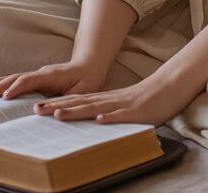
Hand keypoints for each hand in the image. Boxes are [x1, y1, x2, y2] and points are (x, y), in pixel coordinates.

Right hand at [0, 60, 108, 100]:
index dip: (16, 88)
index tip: (4, 98)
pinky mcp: (32, 78)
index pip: (28, 80)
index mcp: (50, 76)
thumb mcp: (82, 92)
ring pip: (9, 78)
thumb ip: (66, 100)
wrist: (89, 66)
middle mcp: (39, 73)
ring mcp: (34, 74)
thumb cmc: (87, 81)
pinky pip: (11, 80)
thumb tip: (44, 109)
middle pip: (13, 78)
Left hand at [32, 70, 203, 125]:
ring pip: (97, 108)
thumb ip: (106, 111)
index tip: (37, 108)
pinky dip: (110, 118)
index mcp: (106, 100)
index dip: (57, 104)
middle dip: (58, 107)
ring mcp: (124, 105)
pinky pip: (123, 115)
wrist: (171, 86)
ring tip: (58, 114)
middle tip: (36, 110)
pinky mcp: (138, 112)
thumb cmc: (148, 99)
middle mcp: (111, 101)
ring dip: (77, 111)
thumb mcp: (123, 106)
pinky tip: (99, 120)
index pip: (78, 101)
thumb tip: (89, 121)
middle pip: (81, 103)